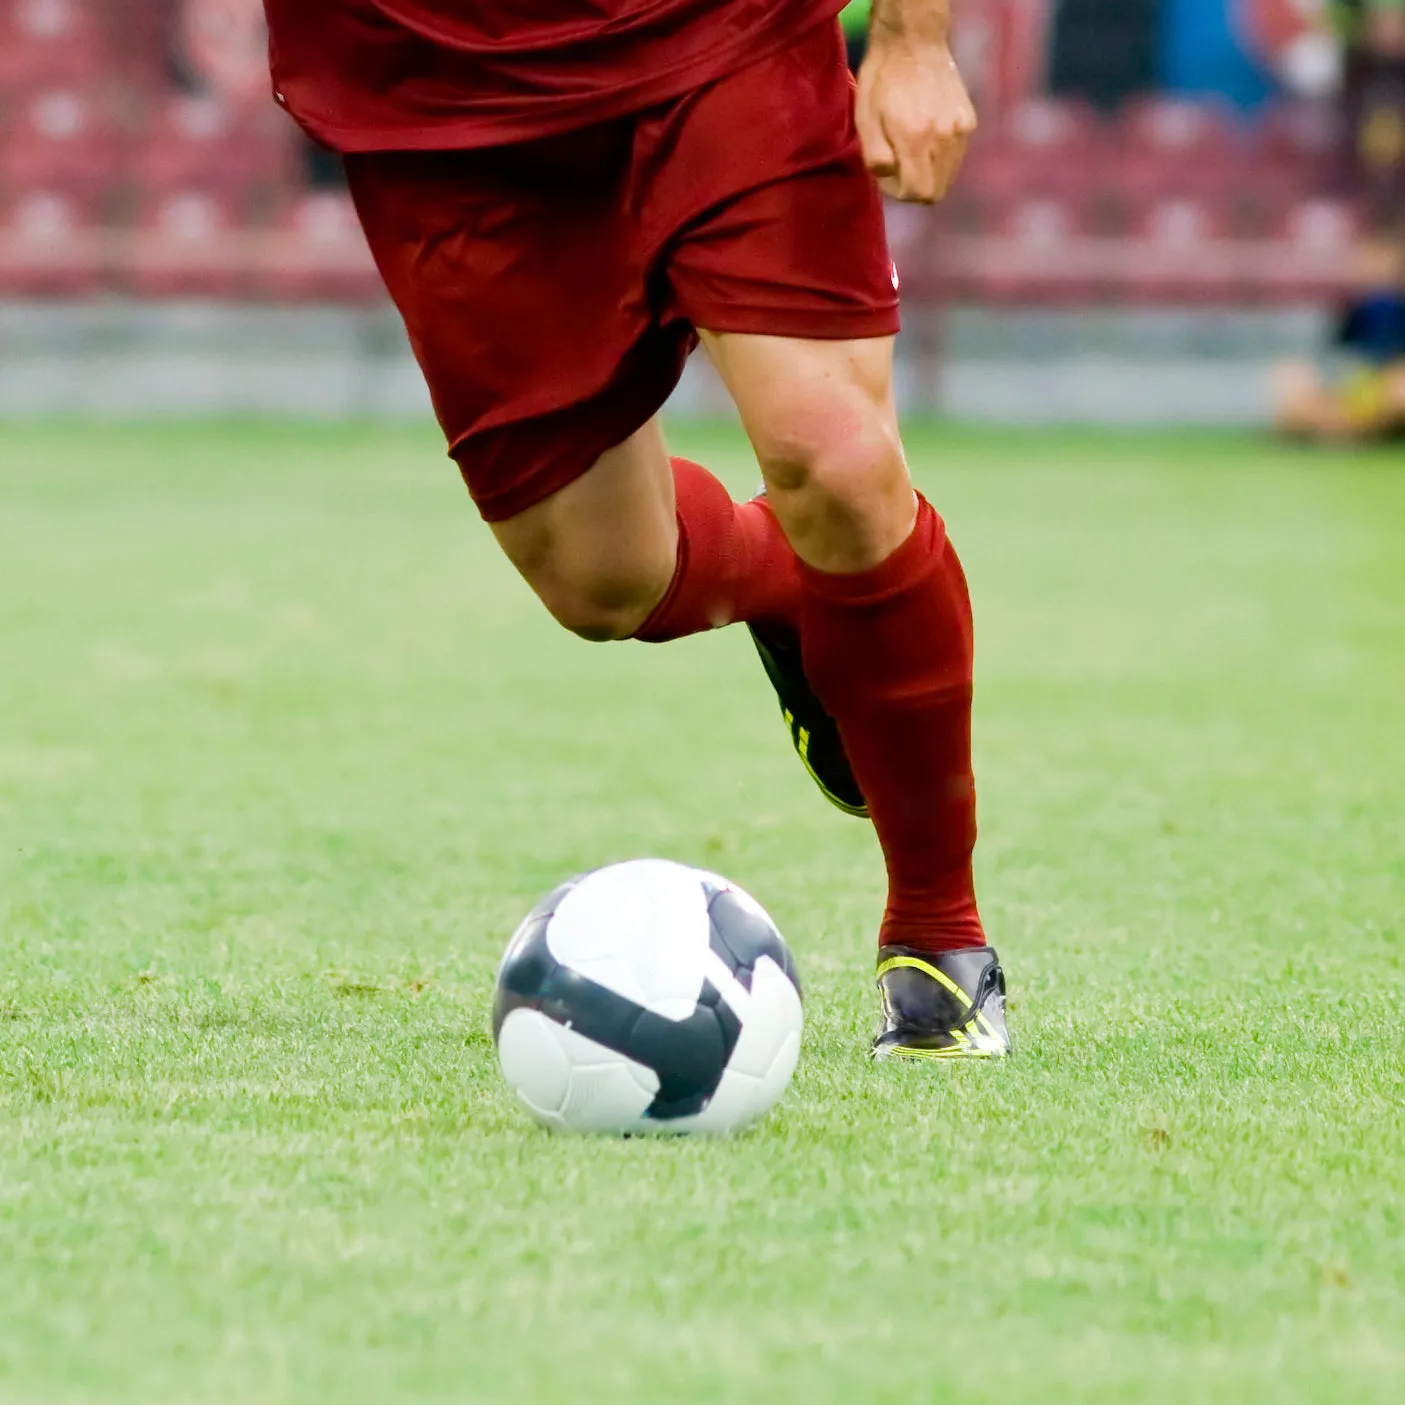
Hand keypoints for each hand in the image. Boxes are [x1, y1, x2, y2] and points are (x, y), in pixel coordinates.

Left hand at [855, 39, 976, 202]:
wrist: (913, 42)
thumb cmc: (882, 81)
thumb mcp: (865, 120)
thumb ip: (876, 158)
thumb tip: (890, 177)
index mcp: (917, 139)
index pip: (919, 193)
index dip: (899, 192)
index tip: (887, 173)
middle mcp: (944, 137)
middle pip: (936, 192)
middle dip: (914, 187)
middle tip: (898, 165)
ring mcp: (960, 129)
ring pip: (948, 176)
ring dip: (928, 173)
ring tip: (910, 147)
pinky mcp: (969, 120)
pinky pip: (956, 157)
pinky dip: (940, 157)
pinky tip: (925, 135)